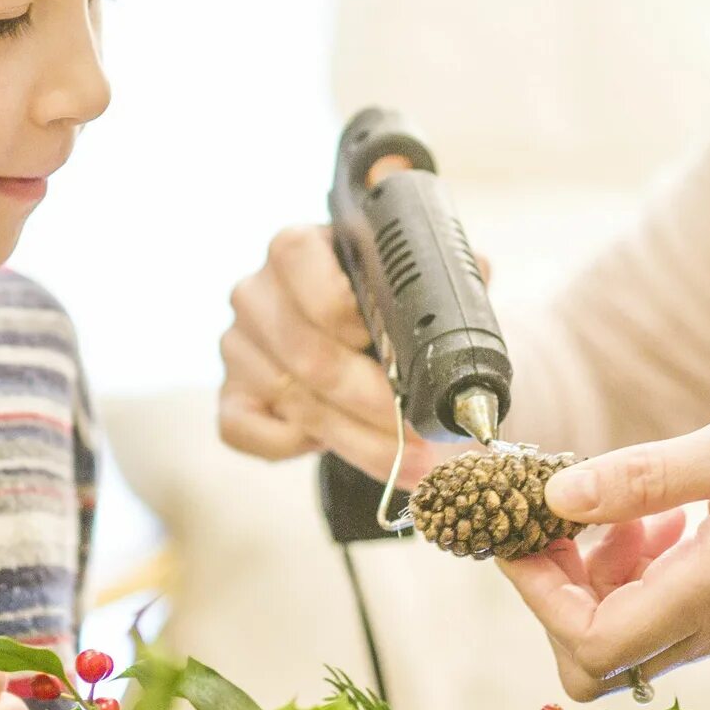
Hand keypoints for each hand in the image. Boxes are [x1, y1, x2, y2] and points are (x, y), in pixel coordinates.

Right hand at [216, 224, 444, 483]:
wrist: (369, 357)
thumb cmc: (392, 315)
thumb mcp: (420, 286)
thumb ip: (446, 276)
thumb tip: (479, 270)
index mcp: (297, 248)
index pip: (298, 260)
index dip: (345, 309)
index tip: (394, 348)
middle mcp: (256, 292)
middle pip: (305, 352)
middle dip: (373, 402)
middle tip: (422, 433)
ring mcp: (237, 347)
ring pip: (290, 398)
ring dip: (356, 439)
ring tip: (411, 461)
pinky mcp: (230, 397)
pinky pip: (245, 431)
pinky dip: (294, 445)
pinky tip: (332, 445)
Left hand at [497, 399, 709, 702]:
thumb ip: (645, 478)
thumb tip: (556, 497)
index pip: (587, 644)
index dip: (538, 595)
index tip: (525, 530)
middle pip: (593, 662)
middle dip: (557, 594)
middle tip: (565, 519)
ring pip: (624, 642)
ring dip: (596, 579)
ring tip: (623, 506)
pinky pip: (660, 618)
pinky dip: (635, 574)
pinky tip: (661, 516)